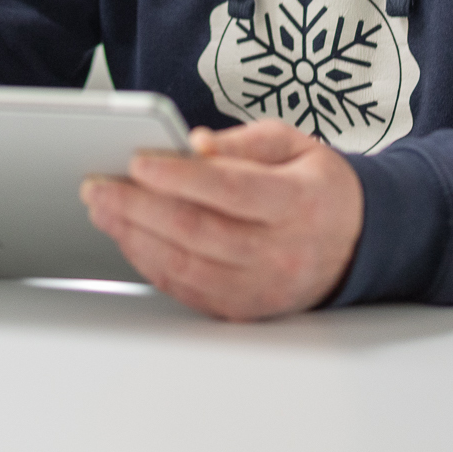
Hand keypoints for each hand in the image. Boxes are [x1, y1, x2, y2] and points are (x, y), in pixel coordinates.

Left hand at [80, 120, 362, 320]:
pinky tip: (129, 238)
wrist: (355, 243)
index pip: (231, 191)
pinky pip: (188, 291)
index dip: (180, 177)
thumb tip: (195, 145)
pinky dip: (151, 265)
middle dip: (138, 208)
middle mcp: (281, 251)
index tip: (137, 161)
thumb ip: (243, 142)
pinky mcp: (246, 309)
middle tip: (97, 186)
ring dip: (135, 237)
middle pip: (199, 232)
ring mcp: (263, 287)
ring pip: (187, 267)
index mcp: (297, 202)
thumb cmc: (316, 186)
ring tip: (102, 209)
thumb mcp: (292, 144)